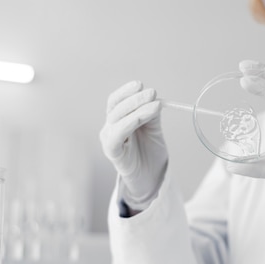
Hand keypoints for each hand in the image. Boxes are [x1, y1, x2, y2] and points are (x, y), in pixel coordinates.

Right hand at [100, 80, 167, 209]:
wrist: (151, 178)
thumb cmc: (150, 153)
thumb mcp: (153, 128)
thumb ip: (151, 114)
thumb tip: (154, 98)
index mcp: (117, 121)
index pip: (116, 101)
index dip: (126, 92)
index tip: (140, 85)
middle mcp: (109, 128)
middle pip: (116, 107)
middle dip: (135, 98)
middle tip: (152, 93)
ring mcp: (109, 140)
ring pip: (117, 118)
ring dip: (137, 108)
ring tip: (155, 104)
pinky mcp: (112, 152)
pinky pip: (118, 133)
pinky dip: (131, 122)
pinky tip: (144, 117)